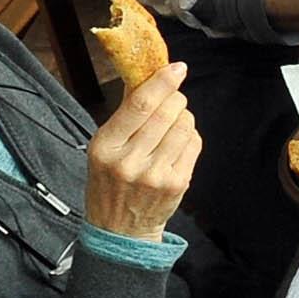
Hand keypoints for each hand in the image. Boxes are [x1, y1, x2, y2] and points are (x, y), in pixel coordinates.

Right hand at [83, 63, 199, 241]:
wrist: (119, 229)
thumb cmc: (111, 182)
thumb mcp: (105, 147)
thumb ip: (126, 113)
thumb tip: (146, 75)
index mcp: (105, 146)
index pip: (139, 106)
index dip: (162, 82)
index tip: (177, 68)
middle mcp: (128, 161)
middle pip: (166, 113)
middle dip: (175, 98)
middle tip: (173, 98)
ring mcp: (154, 174)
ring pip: (184, 126)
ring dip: (184, 117)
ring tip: (173, 124)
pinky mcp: (176, 183)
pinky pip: (193, 144)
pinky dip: (190, 135)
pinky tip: (178, 143)